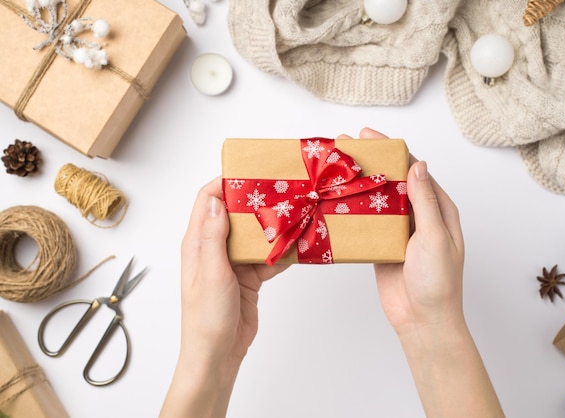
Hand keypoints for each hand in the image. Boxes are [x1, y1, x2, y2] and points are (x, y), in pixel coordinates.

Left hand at [161, 178, 287, 417]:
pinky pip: (268, 258)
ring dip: (274, 226)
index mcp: (198, 243)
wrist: (217, 354)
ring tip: (295, 212)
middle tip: (281, 189)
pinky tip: (299, 245)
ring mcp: (234, 263)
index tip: (250, 172)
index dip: (226, 183)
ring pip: (256, 235)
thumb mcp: (211, 273)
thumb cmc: (206, 318)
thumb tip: (219, 201)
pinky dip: (283, 252)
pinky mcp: (250, 278)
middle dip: (257, 201)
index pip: (209, 201)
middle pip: (236, 214)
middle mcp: (215, 249)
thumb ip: (214, 237)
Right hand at [338, 127, 463, 334]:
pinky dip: (354, 211)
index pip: (415, 170)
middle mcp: (419, 216)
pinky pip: (368, 223)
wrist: (423, 321)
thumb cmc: (438, 281)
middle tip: (346, 145)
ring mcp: (400, 231)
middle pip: (394, 181)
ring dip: (360, 184)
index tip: (370, 135)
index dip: (393, 150)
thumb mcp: (435, 237)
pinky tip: (337, 200)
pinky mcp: (383, 247)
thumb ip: (425, 202)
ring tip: (337, 168)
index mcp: (439, 209)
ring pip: (378, 200)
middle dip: (372, 161)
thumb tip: (419, 165)